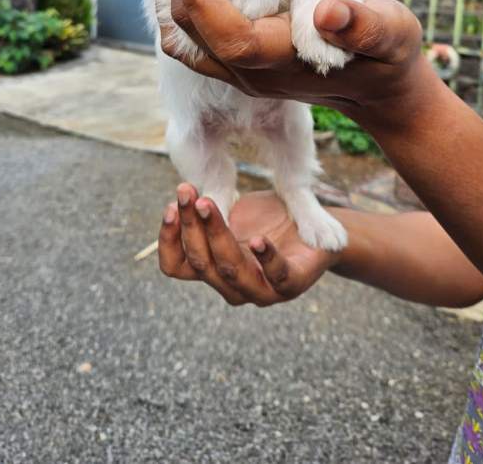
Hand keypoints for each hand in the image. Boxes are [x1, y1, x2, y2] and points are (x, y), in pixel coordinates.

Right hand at [158, 184, 337, 305]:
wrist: (314, 228)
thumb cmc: (268, 221)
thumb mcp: (233, 213)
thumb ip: (208, 212)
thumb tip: (182, 197)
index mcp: (213, 269)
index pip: (177, 266)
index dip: (168, 241)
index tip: (170, 206)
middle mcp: (231, 285)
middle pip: (200, 263)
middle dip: (190, 225)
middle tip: (187, 192)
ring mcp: (261, 290)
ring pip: (230, 269)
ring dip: (216, 234)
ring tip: (208, 204)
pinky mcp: (292, 285)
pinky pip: (277, 276)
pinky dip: (266, 258)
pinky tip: (258, 239)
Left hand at [161, 0, 432, 129]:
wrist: (378, 87)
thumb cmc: (387, 53)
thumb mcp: (392, 34)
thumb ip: (365, 26)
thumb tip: (328, 13)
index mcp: (285, 63)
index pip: (231, 39)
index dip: (204, 2)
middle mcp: (254, 75)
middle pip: (196, 42)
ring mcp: (242, 74)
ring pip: (187, 45)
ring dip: (173, 3)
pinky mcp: (238, 65)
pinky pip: (194, 43)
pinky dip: (183, 11)